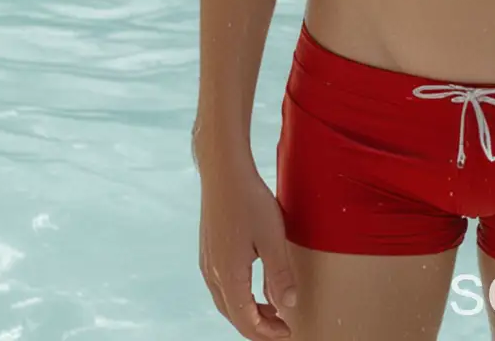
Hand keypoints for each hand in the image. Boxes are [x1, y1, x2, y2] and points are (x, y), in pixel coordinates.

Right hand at [198, 153, 297, 338]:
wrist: (222, 169)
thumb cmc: (248, 199)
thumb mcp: (272, 238)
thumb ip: (280, 275)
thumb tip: (287, 305)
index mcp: (228, 275)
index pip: (245, 320)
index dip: (267, 332)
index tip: (287, 332)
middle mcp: (212, 272)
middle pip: (233, 314)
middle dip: (257, 326)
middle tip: (281, 327)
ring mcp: (207, 260)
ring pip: (225, 300)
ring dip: (247, 311)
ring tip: (271, 309)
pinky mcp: (208, 248)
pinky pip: (221, 284)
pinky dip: (238, 295)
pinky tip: (253, 286)